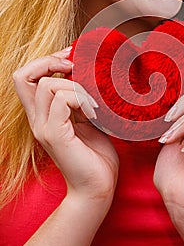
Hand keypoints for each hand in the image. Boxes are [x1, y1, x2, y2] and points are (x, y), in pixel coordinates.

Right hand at [13, 48, 118, 205]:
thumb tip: (85, 74)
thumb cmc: (95, 155)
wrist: (98, 186)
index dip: (46, 61)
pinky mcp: (55, 135)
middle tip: (76, 67)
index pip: (26, 77)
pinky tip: (95, 112)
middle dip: (51, 62)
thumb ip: (78, 100)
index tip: (72, 59)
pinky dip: (80, 98)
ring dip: (75, 85)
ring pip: (46, 85)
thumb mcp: (86, 119)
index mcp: (43, 114)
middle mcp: (37, 119)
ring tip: (93, 102)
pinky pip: (61, 101)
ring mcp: (43, 128)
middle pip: (23, 75)